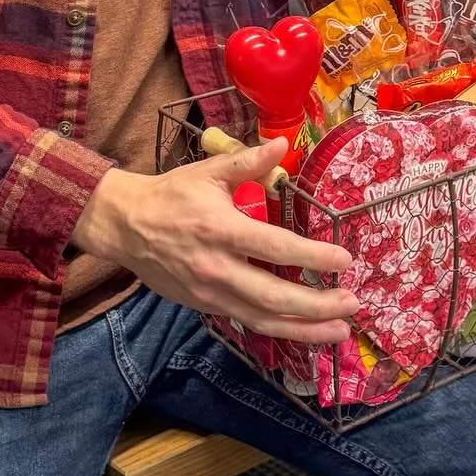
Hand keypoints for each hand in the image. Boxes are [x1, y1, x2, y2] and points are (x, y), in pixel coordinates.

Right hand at [71, 138, 358, 343]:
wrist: (124, 226)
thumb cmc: (170, 195)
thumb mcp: (207, 173)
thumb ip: (247, 162)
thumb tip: (282, 145)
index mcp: (221, 229)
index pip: (276, 249)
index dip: (313, 257)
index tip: (344, 260)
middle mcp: (217, 268)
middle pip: (274, 297)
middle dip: (317, 305)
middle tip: (352, 302)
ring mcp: (210, 293)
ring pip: (263, 320)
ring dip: (305, 329)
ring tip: (339, 330)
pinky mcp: (205, 306)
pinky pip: (247, 322)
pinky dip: (279, 330)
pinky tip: (305, 330)